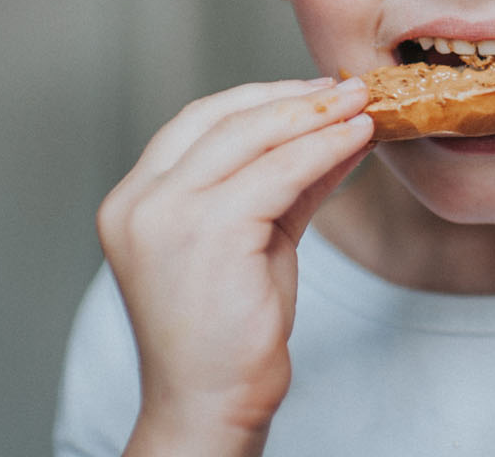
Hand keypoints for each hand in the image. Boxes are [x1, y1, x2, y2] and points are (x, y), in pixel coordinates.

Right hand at [96, 76, 373, 455]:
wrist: (210, 406)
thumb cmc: (228, 334)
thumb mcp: (253, 239)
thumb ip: (284, 183)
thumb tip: (335, 128)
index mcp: (133, 200)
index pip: (196, 123)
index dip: (258, 97)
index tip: (312, 90)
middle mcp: (139, 202)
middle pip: (222, 120)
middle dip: (292, 98)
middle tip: (347, 89)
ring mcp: (167, 215)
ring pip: (253, 137)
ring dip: (316, 115)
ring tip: (361, 106)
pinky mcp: (209, 232)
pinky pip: (280, 172)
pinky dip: (325, 148)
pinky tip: (356, 139)